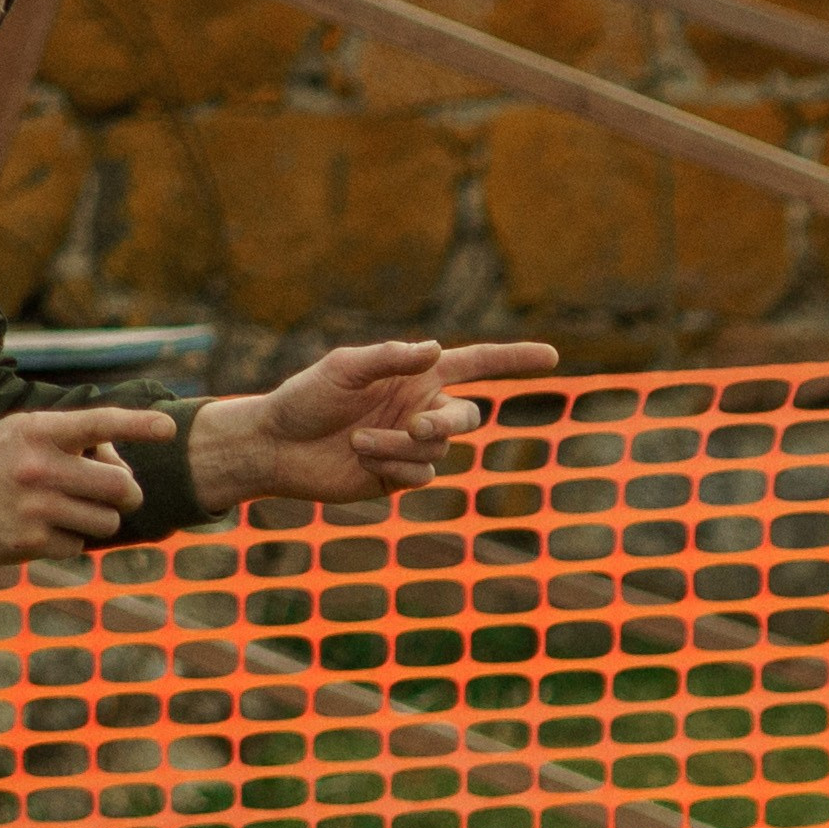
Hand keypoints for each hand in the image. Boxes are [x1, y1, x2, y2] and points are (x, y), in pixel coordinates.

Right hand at [0, 406, 173, 560]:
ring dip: (99, 520)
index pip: (100, 422)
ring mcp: (36, 507)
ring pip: (106, 522)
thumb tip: (118, 461)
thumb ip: (67, 440)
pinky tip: (42, 531)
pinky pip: (78, 546)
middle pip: (119, 486)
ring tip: (72, 511)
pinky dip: (69, 541)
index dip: (139, 425)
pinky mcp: (29, 542)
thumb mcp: (19, 433)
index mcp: (40, 431)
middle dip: (127, 493)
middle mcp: (40, 467)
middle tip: (120, 494)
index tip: (170, 429)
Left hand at [185, 338, 559, 513]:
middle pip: (468, 417)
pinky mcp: (397, 477)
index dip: (514, 360)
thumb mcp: (343, 367)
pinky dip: (395, 466)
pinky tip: (362, 458)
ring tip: (359, 440)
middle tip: (415, 423)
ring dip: (402, 445)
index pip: (477, 364)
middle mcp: (421, 408)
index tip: (553, 356)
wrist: (276, 445)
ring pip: (439, 450)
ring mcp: (411, 445)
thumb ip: (390, 358)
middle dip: (448, 423)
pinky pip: (421, 475)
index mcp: (417, 375)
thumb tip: (435, 350)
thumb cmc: (305, 398)